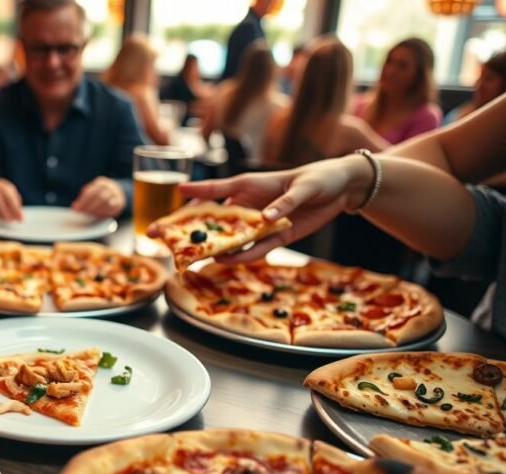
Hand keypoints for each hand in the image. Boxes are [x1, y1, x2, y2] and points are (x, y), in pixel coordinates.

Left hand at [71, 176, 124, 217]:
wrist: (117, 192)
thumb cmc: (100, 194)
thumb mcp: (92, 192)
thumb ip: (83, 199)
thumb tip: (74, 207)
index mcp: (101, 183)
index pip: (91, 191)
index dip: (83, 201)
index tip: (76, 210)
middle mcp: (110, 187)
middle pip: (99, 197)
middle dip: (90, 207)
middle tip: (82, 216)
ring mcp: (116, 194)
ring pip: (107, 203)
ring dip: (97, 211)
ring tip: (89, 217)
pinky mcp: (120, 203)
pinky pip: (113, 208)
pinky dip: (105, 213)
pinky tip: (98, 217)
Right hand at [156, 156, 370, 262]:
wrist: (342, 190)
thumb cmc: (318, 179)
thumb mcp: (304, 187)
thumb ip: (285, 203)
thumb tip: (267, 218)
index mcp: (249, 185)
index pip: (215, 190)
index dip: (195, 192)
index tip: (174, 193)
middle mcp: (248, 205)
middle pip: (213, 219)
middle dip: (188, 227)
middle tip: (164, 235)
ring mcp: (258, 223)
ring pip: (231, 237)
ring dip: (215, 246)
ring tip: (197, 257)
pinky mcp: (274, 237)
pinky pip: (254, 249)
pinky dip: (241, 256)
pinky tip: (226, 261)